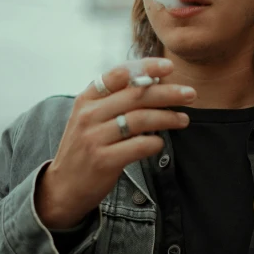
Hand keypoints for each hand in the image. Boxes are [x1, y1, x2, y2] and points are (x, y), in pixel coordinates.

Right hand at [35, 58, 195, 229]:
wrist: (63, 187)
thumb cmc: (84, 149)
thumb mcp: (89, 119)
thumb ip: (113, 101)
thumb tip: (152, 82)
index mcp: (86, 100)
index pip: (118, 75)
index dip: (145, 67)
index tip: (168, 66)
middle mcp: (89, 115)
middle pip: (136, 95)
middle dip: (168, 92)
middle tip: (190, 93)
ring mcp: (95, 138)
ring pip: (140, 119)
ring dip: (168, 117)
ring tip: (184, 119)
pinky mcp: (103, 160)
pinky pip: (138, 146)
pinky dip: (155, 142)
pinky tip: (161, 143)